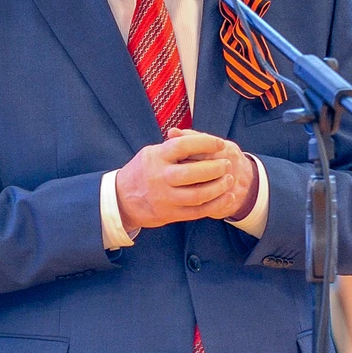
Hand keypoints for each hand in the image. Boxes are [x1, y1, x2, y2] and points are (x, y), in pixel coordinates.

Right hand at [114, 131, 253, 231]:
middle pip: (192, 173)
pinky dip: (216, 204)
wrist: (121, 200)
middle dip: (215, 168)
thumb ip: (175, 145)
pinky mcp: (170, 214)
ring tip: (230, 179)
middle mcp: (159, 177)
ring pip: (198, 195)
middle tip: (227, 164)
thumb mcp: (152, 153)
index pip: (182, 146)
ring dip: (218, 187)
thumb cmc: (143, 171)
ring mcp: (164, 198)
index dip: (204, 143)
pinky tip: (228, 196)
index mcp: (156, 157)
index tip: (220, 144)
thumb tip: (201, 138)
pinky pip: (198, 211)